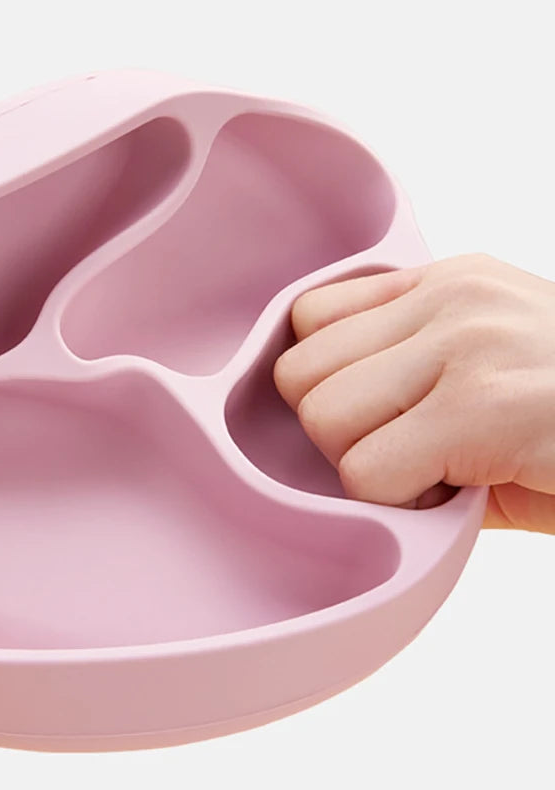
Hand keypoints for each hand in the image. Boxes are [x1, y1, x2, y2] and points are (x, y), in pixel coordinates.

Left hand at [273, 254, 554, 532]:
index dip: (330, 385)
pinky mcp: (486, 405)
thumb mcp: (488, 371)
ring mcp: (469, 344)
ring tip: (441, 470)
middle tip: (413, 453)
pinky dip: (401, 505)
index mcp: (448, 284)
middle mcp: (453, 300)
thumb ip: (403, 378)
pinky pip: (366, 472)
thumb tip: (312, 421)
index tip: (383, 419)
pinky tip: (462, 492)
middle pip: (300, 372)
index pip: (309, 320)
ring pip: (323, 418)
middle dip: (341, 432)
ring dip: (367, 469)